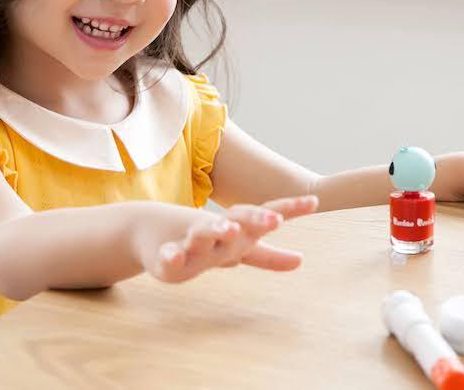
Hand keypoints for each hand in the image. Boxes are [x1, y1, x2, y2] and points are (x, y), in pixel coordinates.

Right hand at [141, 196, 318, 282]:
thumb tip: (300, 261)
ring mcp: (191, 242)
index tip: (314, 202)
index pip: (265, 214)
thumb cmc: (203, 242)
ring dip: (217, 229)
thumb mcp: (237, 251)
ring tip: (229, 230)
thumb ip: (267, 257)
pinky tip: (174, 255)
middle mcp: (216, 231)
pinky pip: (169, 257)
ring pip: (204, 232)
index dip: (290, 209)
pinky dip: (172, 255)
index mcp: (236, 229)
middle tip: (275, 221)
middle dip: (257, 219)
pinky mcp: (166, 258)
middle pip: (239, 219)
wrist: (148, 231)